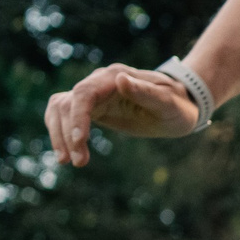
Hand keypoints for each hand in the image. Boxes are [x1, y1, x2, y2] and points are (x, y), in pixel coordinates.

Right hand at [43, 63, 200, 166]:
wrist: (179, 106)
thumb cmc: (177, 106)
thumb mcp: (168, 103)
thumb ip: (145, 92)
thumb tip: (120, 79)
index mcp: (115, 76)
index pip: (84, 93)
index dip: (77, 117)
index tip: (80, 142)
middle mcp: (99, 82)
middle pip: (68, 103)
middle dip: (68, 133)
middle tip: (79, 163)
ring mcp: (94, 94)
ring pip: (61, 108)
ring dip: (59, 134)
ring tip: (67, 161)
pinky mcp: (92, 107)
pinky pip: (65, 115)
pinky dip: (60, 132)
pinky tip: (66, 152)